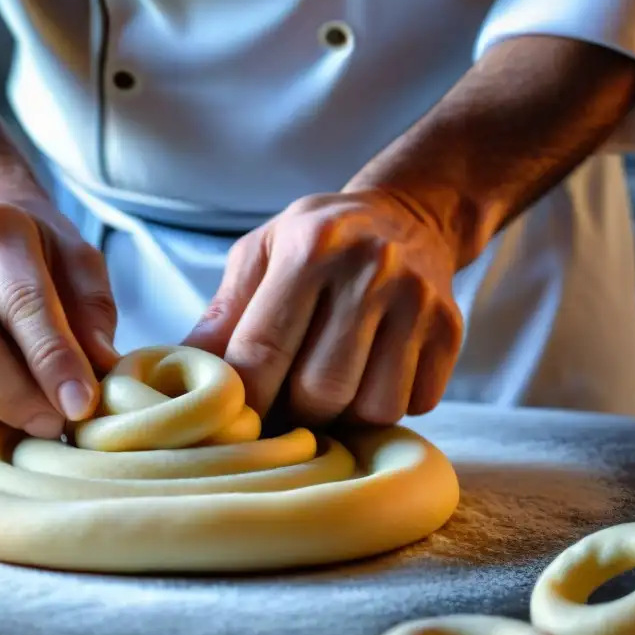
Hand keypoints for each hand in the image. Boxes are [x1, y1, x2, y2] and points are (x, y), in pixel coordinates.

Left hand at [183, 190, 462, 425]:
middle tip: (284, 403)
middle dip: (295, 412)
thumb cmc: (317, 241)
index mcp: (311, 247)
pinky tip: (371, 375)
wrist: (409, 215)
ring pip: (373, 408)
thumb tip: (182, 372)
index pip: (263, 350)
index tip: (233, 420)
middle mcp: (371, 270)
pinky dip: (386, 405)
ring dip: (344, 415)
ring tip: (329, 388)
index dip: (243, 400)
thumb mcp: (261, 254)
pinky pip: (413, 405)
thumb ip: (224, 313)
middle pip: (321, 390)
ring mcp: (418, 302)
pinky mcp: (452, 331)